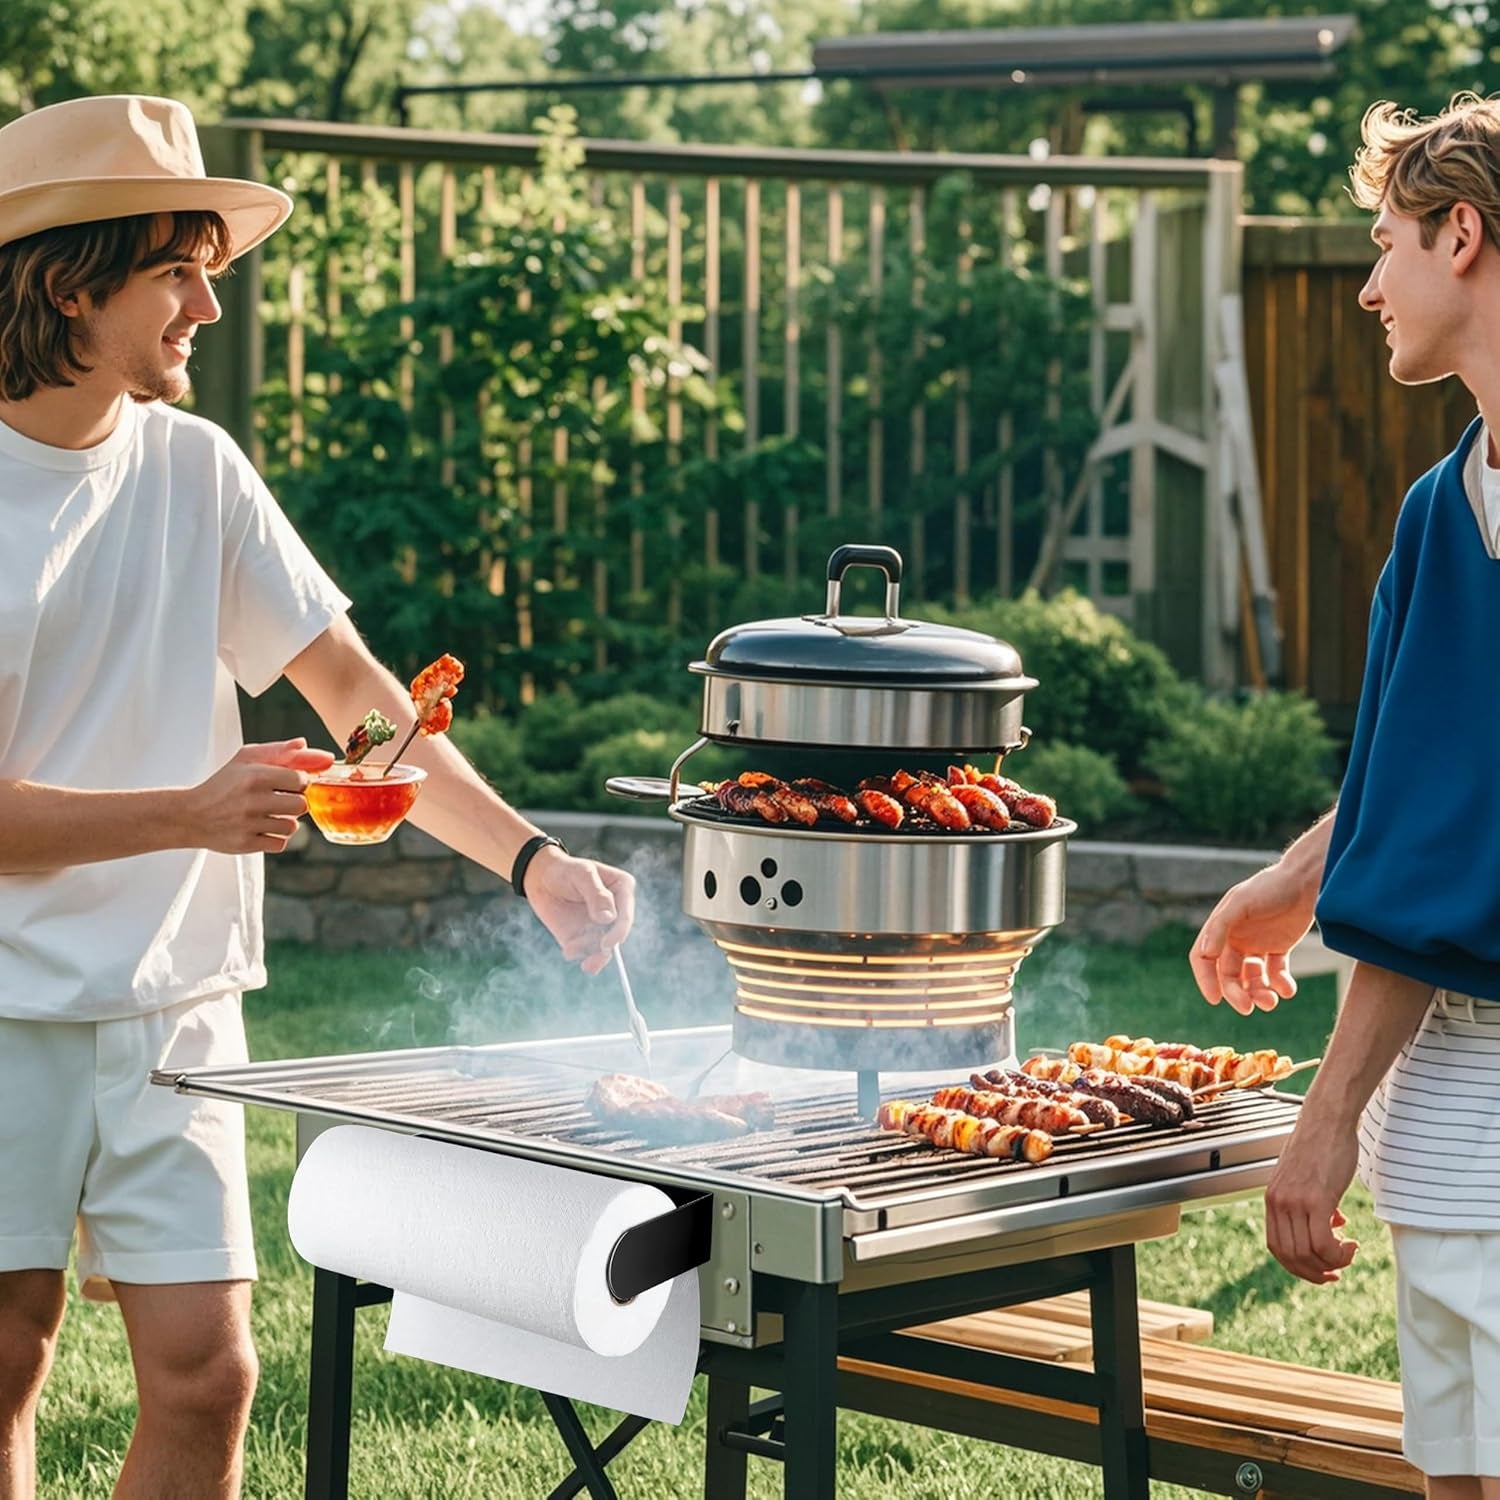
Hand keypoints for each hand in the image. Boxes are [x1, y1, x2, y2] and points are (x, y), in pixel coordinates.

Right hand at [185, 739, 334, 853]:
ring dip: (285, 822)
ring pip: (292, 826)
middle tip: (281, 800)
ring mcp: (249, 824)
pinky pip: (280, 844)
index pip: (301, 780)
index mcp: (254, 776)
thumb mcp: (244, 760)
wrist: (190, 816)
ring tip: (270, 815)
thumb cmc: (221, 786)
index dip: (299, 782)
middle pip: (301, 805)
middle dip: (295, 802)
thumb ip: (276, 751)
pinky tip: (263, 829)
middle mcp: (252, 800)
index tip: (289, 784)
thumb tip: (302, 744)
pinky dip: (275, 838)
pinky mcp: (246, 844)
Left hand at [524, 850, 635, 975]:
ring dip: (588, 953)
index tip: (606, 944)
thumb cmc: (564, 870)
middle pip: (616, 936)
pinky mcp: (584, 938)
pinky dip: (578, 955)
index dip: (619, 932)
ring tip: (570, 949)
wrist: (540, 879)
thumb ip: (596, 894)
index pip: (626, 915)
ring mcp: (600, 926)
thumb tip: (609, 918)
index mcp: (622, 890)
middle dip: (602, 949)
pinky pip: (586, 953)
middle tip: (589, 962)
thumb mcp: (581, 874)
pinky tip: (567, 951)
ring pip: (602, 949)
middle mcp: (615, 911)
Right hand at [1190, 862, 1315, 1013]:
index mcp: (1221, 928)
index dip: (1206, 979)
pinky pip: (1276, 973)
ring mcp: (1257, 945)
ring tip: (1272, 1001)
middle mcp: (1236, 939)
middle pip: (1228, 974)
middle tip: (1247, 1008)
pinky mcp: (1279, 948)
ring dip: (1258, 993)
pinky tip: (1287, 989)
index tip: (1215, 999)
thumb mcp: (1240, 902)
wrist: (1306, 881)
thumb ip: (1220, 926)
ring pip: (1252, 978)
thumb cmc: (1270, 887)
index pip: (1203, 959)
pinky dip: (1280, 984)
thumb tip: (1204, 955)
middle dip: (1236, 993)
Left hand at [1264, 1118, 1359, 1283]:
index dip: (1297, 1266)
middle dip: (1315, 1272)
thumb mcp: (1305, 1179)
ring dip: (1332, 1263)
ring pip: (1308, 1255)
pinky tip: (1352, 1244)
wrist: (1327, 1119)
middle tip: (1337, 1269)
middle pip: (1291, 1257)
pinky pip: (1323, 1244)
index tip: (1319, 1269)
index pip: (1276, 1247)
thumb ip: (1309, 1202)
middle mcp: (1278, 1202)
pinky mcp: (1316, 1199)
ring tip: (1349, 1251)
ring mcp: (1295, 1201)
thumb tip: (1331, 1224)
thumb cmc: (1320, 1145)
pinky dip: (1339, 1254)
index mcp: (1272, 1199)